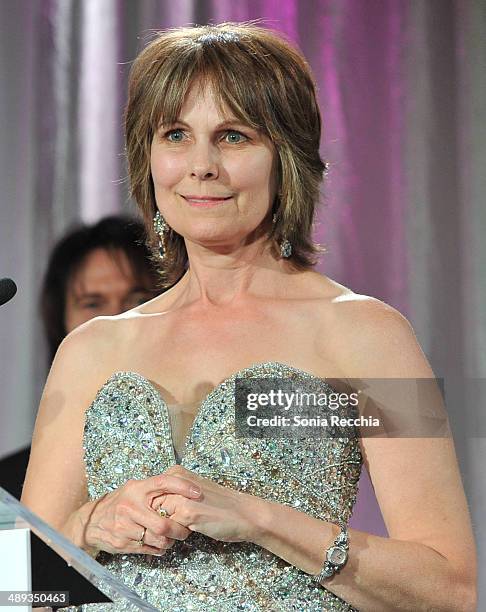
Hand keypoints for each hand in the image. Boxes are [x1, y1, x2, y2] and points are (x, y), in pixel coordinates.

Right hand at [84, 472, 201, 555]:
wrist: (92, 520)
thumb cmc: (120, 502)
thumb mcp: (134, 489)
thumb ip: (154, 489)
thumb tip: (182, 484)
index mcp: (136, 489)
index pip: (163, 483)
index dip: (182, 487)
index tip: (198, 492)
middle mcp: (130, 506)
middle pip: (162, 524)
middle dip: (179, 530)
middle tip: (187, 530)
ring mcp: (124, 526)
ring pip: (157, 539)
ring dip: (170, 541)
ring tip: (173, 538)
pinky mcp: (122, 543)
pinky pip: (149, 549)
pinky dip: (159, 549)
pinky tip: (161, 544)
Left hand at [151, 465, 261, 542]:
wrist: (244, 513)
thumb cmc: (220, 505)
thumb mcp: (192, 492)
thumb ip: (172, 494)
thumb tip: (148, 508)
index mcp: (176, 473)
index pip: (149, 496)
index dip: (157, 510)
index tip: (173, 514)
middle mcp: (176, 480)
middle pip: (150, 508)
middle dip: (160, 519)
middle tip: (183, 520)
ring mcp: (180, 496)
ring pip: (158, 519)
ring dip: (168, 528)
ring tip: (190, 523)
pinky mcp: (187, 513)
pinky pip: (168, 530)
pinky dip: (177, 535)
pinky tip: (195, 528)